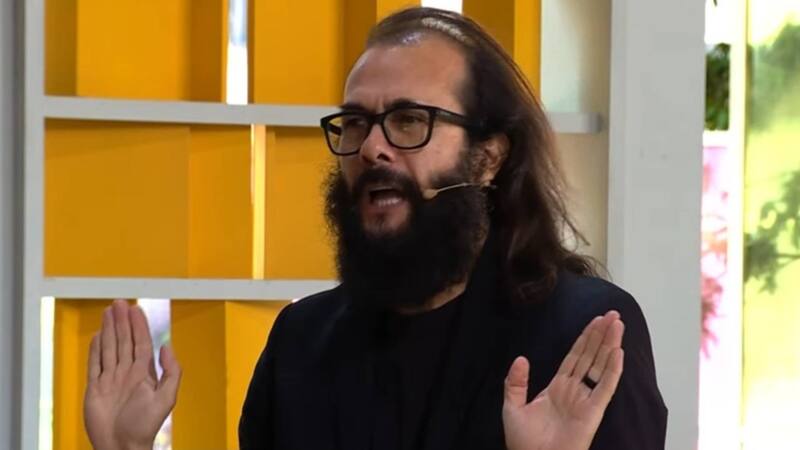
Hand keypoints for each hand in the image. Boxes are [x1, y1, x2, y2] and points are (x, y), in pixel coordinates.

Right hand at [83, 300, 180, 449]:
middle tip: (119, 302)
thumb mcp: (167, 398)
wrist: (122, 446)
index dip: (138, 325)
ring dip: (109, 329)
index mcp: (144, 373)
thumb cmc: (145, 426)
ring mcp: (110, 379)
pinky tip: (98, 336)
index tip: (135, 308)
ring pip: (110, 348)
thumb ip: (171, 372)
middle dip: (122, 321)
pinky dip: (95, 349)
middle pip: (124, 340)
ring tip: (108, 311)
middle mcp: (127, 373)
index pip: (141, 342)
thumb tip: (168, 346)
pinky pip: (95, 364)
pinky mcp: (95, 388)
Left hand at [502, 310, 623, 449]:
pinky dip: (613, 371)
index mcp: (557, 388)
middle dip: (601, 335)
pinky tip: (618, 353)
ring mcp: (585, 400)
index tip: (596, 321)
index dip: (585, 338)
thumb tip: (521, 358)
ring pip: (600, 367)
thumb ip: (516, 382)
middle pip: (591, 356)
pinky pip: (604, 388)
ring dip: (610, 345)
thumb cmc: (523, 442)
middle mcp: (574, 390)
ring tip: (618, 325)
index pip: (575, 357)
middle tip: (613, 314)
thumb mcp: (513, 407)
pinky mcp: (592, 412)